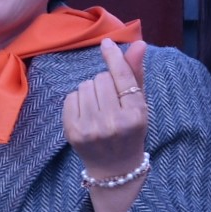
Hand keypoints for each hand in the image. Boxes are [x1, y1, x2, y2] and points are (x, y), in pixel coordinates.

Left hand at [61, 39, 151, 181]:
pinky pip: (71, 97)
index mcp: (136, 115)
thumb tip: (139, 43)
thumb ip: (136, 74)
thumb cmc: (130, 131)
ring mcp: (91, 128)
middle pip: (101, 79)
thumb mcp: (139, 105)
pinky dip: (77, 101)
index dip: (114, 57)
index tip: (106, 42)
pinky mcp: (72, 131)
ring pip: (85, 86)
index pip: (122, 77)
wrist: (115, 168)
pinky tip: (86, 114)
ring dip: (90, 91)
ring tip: (99, 108)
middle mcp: (113, 122)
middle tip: (110, 101)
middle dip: (104, 83)